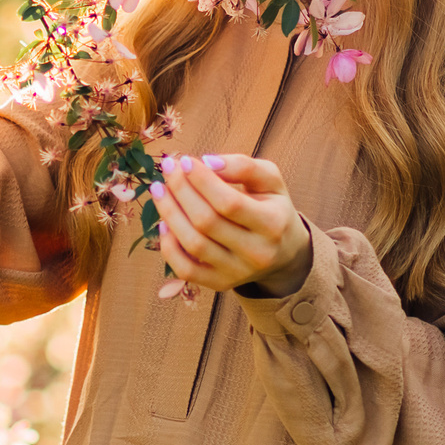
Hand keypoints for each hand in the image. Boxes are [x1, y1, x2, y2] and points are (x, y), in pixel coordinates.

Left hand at [151, 153, 312, 296]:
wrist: (284, 251)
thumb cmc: (272, 207)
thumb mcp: (270, 181)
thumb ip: (244, 166)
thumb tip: (208, 162)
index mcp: (273, 224)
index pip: (229, 202)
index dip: (202, 180)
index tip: (185, 161)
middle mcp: (257, 253)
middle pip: (207, 222)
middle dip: (181, 191)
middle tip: (168, 169)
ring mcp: (237, 272)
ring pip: (193, 244)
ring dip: (170, 214)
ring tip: (160, 190)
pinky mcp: (220, 283)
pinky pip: (186, 270)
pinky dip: (169, 247)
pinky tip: (164, 223)